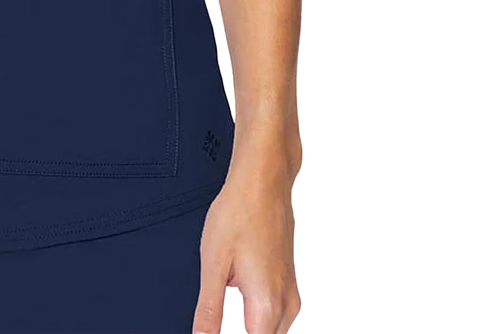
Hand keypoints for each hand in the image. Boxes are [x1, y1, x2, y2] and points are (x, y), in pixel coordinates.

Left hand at [192, 163, 301, 333]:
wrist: (263, 180)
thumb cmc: (240, 211)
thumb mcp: (213, 262)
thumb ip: (209, 309)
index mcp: (266, 304)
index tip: (213, 331)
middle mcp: (285, 303)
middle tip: (213, 323)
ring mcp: (290, 291)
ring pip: (272, 330)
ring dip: (250, 327)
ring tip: (225, 304)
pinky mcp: (288, 281)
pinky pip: (276, 313)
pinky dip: (258, 315)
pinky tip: (240, 296)